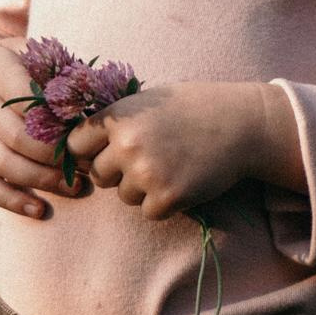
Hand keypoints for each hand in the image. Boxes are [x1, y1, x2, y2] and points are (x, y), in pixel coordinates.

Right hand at [0, 39, 86, 219]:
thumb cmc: (1, 65)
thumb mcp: (21, 51)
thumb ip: (54, 64)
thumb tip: (95, 83)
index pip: (28, 100)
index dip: (58, 117)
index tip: (86, 127)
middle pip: (19, 139)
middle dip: (59, 156)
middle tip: (92, 164)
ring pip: (7, 166)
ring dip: (44, 180)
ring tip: (78, 187)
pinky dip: (13, 202)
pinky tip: (40, 210)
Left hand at [63, 81, 298, 222]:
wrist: (241, 124)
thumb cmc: (193, 108)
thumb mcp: (146, 101)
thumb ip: (115, 122)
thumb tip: (77, 148)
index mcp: (117, 117)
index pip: (74, 146)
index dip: (89, 152)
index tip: (105, 153)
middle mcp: (126, 144)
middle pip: (98, 175)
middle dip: (117, 173)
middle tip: (149, 160)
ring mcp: (146, 173)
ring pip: (124, 196)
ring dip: (142, 189)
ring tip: (171, 166)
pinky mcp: (167, 197)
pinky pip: (148, 212)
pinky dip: (164, 204)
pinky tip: (183, 181)